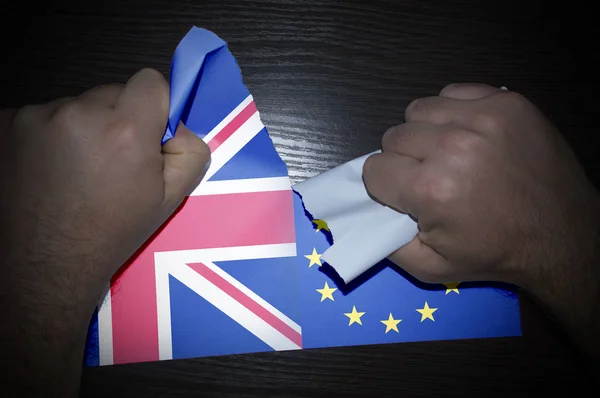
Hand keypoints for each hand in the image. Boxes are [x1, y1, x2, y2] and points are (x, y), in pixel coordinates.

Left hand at [0, 68, 209, 395]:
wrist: (46, 264)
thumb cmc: (113, 232)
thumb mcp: (170, 199)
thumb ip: (191, 152)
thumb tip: (180, 126)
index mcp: (125, 130)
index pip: (151, 81)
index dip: (155, 106)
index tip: (148, 134)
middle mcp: (79, 113)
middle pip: (111, 93)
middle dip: (117, 119)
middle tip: (111, 161)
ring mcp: (36, 117)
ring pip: (75, 106)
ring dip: (80, 127)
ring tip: (75, 170)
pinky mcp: (5, 124)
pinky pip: (41, 116)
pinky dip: (47, 136)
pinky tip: (46, 169)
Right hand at [363, 83, 598, 287]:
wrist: (562, 234)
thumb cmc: (494, 253)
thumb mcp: (430, 268)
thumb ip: (385, 243)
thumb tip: (362, 212)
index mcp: (431, 189)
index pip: (374, 170)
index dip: (387, 188)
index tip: (409, 199)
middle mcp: (454, 145)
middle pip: (393, 137)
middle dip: (404, 161)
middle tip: (432, 180)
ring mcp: (484, 116)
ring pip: (418, 110)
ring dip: (425, 134)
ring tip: (450, 156)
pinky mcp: (506, 100)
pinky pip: (452, 93)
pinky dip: (452, 113)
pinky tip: (470, 137)